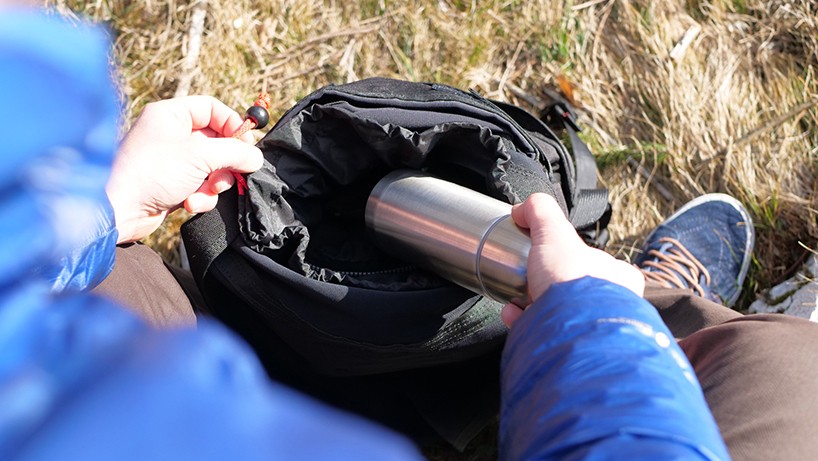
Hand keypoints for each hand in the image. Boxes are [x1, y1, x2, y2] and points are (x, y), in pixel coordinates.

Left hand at [107, 96, 262, 242]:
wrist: (118, 210)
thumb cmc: (152, 173)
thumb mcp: (201, 156)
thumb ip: (235, 152)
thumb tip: (256, 157)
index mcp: (171, 114)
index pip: (212, 108)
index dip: (232, 124)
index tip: (246, 144)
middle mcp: (169, 134)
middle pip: (216, 141)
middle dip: (225, 162)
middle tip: (232, 173)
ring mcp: (171, 160)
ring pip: (211, 167)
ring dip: (214, 183)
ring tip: (205, 192)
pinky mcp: (171, 184)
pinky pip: (200, 186)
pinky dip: (200, 196)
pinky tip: (189, 204)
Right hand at [501, 193, 644, 326]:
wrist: (569, 329)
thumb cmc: (574, 284)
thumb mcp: (554, 232)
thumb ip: (541, 213)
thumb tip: (524, 208)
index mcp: (618, 276)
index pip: (591, 259)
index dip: (563, 255)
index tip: (542, 254)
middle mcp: (610, 304)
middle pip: (570, 288)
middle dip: (542, 283)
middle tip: (525, 280)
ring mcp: (591, 327)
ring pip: (558, 312)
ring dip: (531, 303)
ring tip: (515, 300)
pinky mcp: (572, 346)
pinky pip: (546, 332)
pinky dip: (526, 322)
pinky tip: (515, 315)